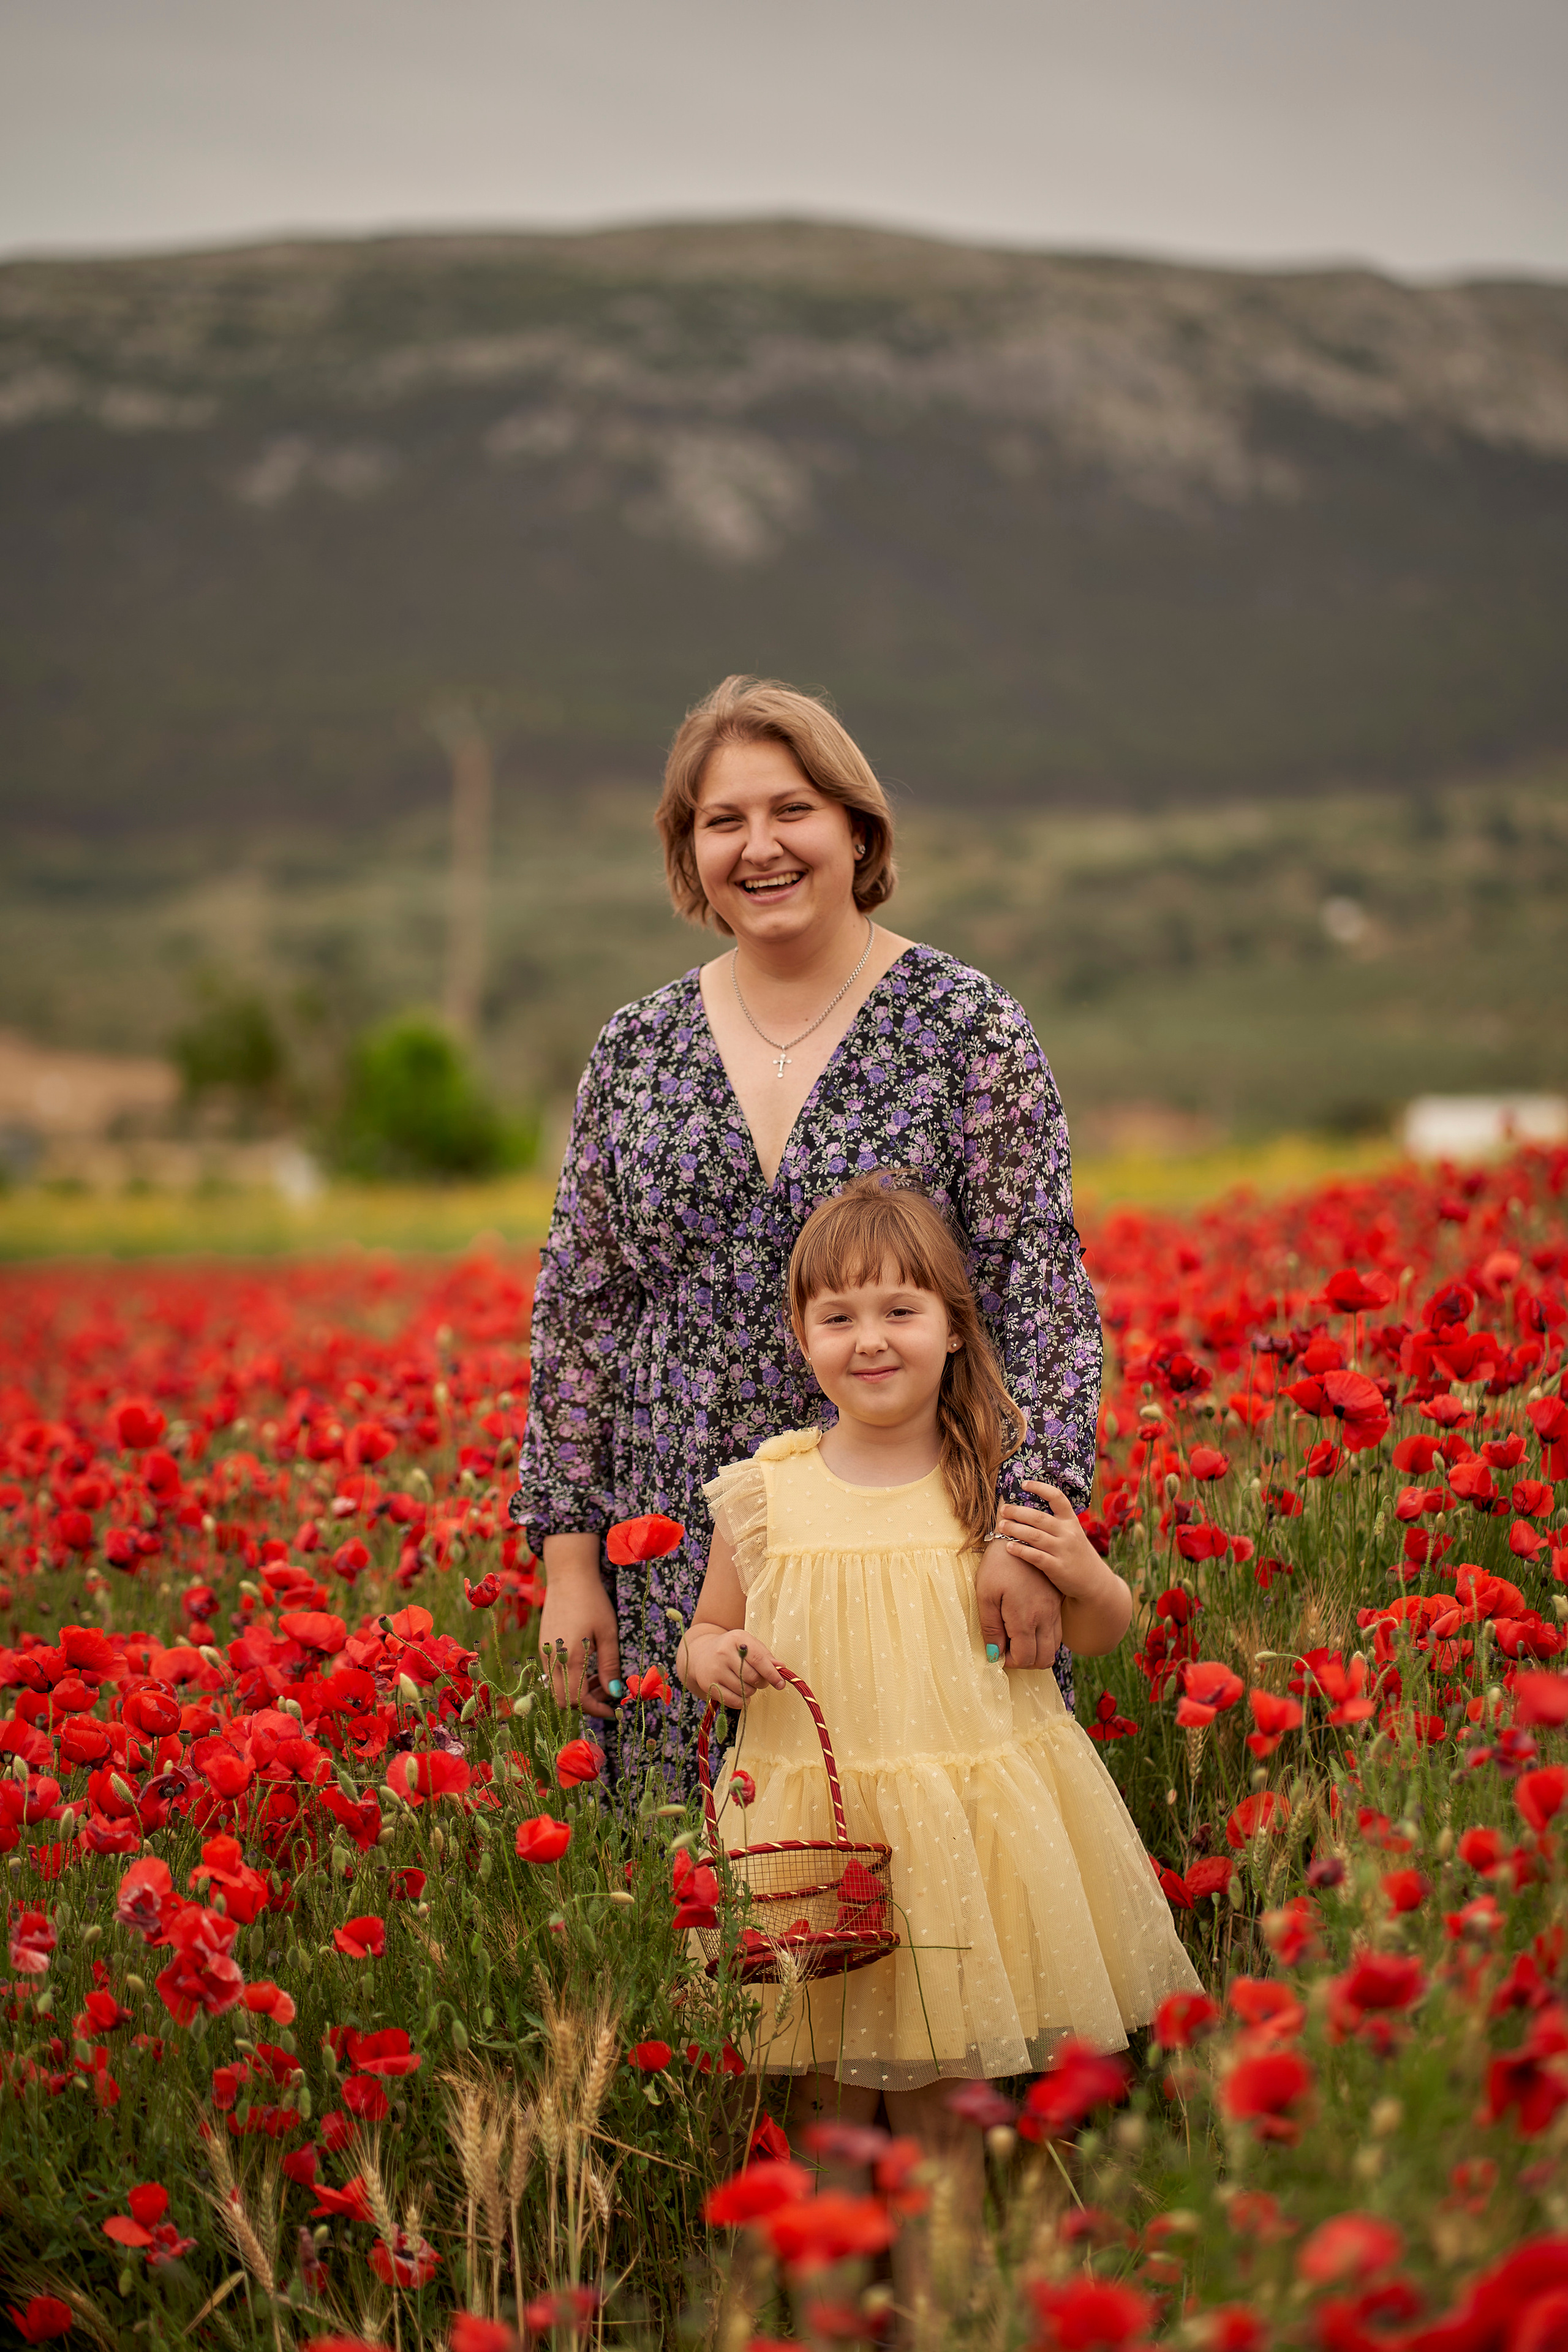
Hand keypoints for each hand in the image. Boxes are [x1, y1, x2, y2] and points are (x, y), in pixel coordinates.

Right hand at [539, 1534, 620, 1720]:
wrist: (568, 1576)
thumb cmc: (593, 1601)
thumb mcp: (608, 1632)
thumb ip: (610, 1665)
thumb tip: (616, 1693)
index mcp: (569, 1657)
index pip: (578, 1700)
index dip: (597, 1709)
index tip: (614, 1709)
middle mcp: (553, 1659)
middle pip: (563, 1700)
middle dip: (587, 1704)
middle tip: (608, 1694)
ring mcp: (545, 1653)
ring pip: (558, 1688)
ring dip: (580, 1691)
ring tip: (602, 1679)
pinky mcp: (544, 1646)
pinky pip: (555, 1674)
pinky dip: (572, 1678)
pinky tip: (588, 1666)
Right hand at [680, 1625, 785, 1710]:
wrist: (700, 1654)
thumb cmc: (731, 1649)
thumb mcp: (747, 1644)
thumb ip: (764, 1655)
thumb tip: (781, 1667)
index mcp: (737, 1639)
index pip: (758, 1659)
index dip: (772, 1673)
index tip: (781, 1684)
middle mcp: (723, 1652)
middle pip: (752, 1677)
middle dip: (761, 1682)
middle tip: (760, 1680)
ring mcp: (714, 1669)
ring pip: (744, 1690)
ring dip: (751, 1691)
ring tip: (745, 1683)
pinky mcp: (708, 1685)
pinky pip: (733, 1701)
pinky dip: (742, 1701)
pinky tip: (740, 1693)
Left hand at [975, 1540, 1062, 1670]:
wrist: (1019, 1536)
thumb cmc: (997, 1565)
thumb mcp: (985, 1595)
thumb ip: (991, 1628)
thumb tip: (994, 1655)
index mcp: (1025, 1618)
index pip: (1025, 1658)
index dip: (1010, 1663)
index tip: (998, 1654)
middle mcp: (1044, 1618)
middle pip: (1044, 1659)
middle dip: (1025, 1662)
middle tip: (1007, 1651)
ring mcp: (1054, 1610)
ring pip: (1053, 1647)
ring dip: (1036, 1651)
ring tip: (1015, 1640)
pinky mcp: (1057, 1603)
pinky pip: (1056, 1632)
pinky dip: (1043, 1639)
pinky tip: (1026, 1628)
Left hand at [996, 1483, 1132, 1656]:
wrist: (1095, 1582)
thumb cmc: (1077, 1555)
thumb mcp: (1073, 1534)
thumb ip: (1057, 1523)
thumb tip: (1029, 1509)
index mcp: (1072, 1521)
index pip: (1058, 1498)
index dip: (1041, 1488)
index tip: (1024, 1484)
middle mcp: (1068, 1533)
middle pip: (1039, 1517)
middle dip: (1018, 1512)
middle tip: (1003, 1510)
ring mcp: (1063, 1551)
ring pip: (1035, 1536)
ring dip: (1015, 1530)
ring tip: (1001, 1526)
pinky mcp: (1058, 1568)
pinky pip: (1036, 1556)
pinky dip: (1021, 1550)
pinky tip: (1008, 1547)